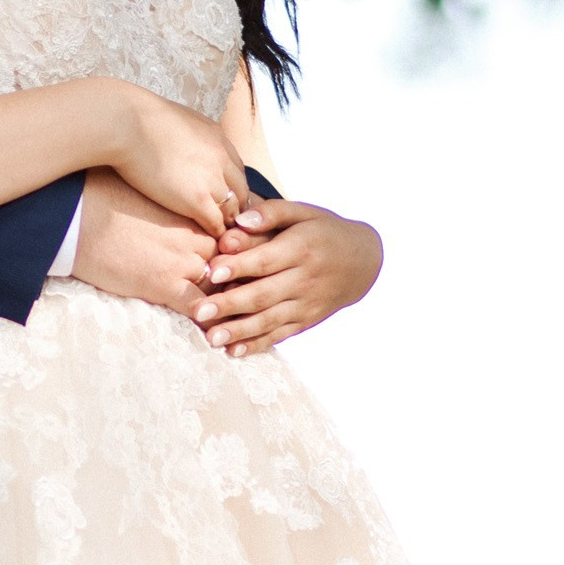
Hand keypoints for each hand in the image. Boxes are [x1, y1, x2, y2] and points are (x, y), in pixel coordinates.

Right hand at [70, 170, 218, 312]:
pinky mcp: (164, 284)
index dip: (227, 254)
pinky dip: (205, 320)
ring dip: (222, 302)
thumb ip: (165, 205)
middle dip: (227, 279)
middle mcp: (194, 236)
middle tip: (226, 294)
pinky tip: (208, 330)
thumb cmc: (102, 197)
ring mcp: (182, 261)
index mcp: (190, 213)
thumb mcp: (145, 194)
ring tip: (224, 317)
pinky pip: (197, 308)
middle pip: (227, 263)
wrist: (77, 215)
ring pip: (219, 287)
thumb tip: (163, 209)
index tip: (223, 266)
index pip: (225, 237)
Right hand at [110, 87, 250, 235]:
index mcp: (217, 138)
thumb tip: (178, 142)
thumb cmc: (137, 119)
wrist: (127, 124)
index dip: (231, 186)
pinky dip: (214, 232)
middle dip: (236, 207)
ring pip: (232, 210)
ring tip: (216, 232)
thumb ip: (186, 136)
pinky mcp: (197, 200)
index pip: (237, 169)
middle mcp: (221, 159)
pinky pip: (216, 224)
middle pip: (241, 191)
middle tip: (226, 220)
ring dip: (226, 222)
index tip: (223, 197)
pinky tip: (205, 235)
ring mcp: (212, 180)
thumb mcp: (175, 120)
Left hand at [192, 199, 383, 357]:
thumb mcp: (304, 212)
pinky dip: (257, 344)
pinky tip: (234, 351)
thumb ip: (272, 213)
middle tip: (199, 312)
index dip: (239, 266)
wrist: (364, 262)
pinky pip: (280, 335)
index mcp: (302, 248)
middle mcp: (305, 279)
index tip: (211, 271)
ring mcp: (306, 304)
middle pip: (264, 294)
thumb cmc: (324, 231)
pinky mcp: (306, 321)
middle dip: (230, 305)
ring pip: (270, 320)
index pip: (266, 260)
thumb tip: (239, 219)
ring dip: (239, 331)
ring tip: (211, 339)